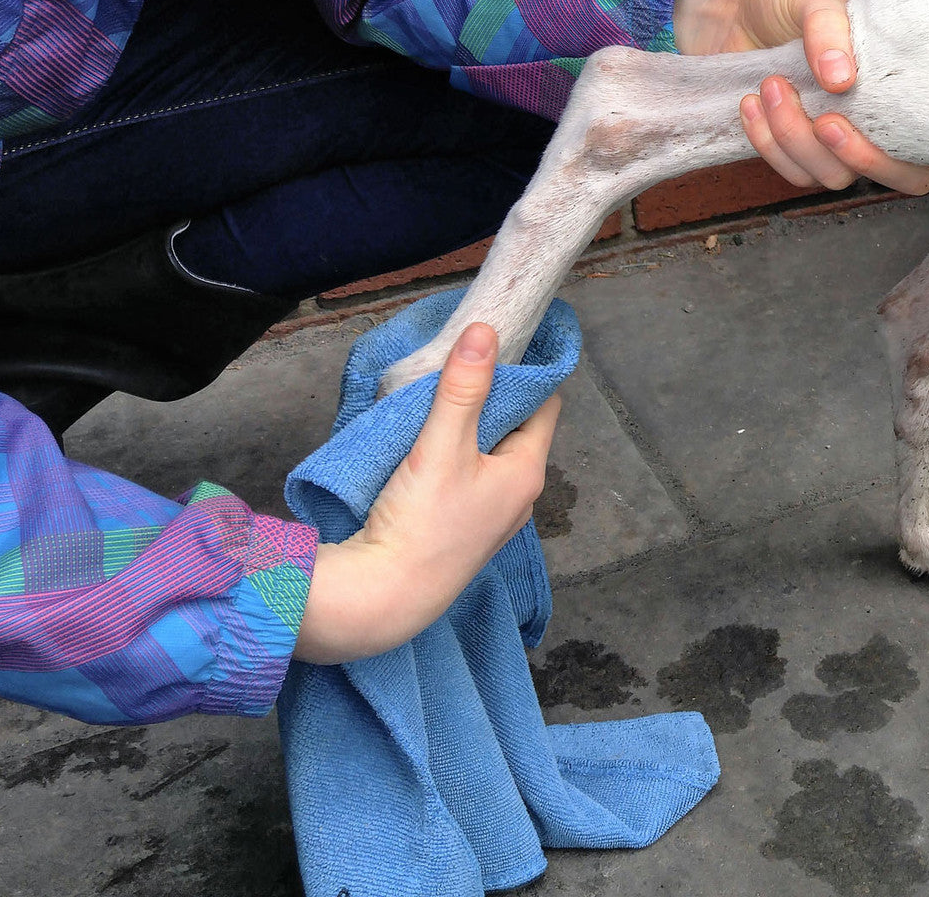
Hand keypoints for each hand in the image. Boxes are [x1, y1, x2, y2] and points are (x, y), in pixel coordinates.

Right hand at [293, 322, 559, 663]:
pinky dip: (456, 455)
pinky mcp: (464, 531)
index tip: (501, 344)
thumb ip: (463, 387)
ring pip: (490, 454)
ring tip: (440, 399)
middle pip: (517, 429)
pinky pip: (470, 478)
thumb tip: (485, 332)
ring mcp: (492, 518)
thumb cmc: (420, 522)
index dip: (526, 372)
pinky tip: (427, 445)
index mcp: (527, 472)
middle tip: (462, 364)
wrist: (384, 596)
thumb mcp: (441, 444)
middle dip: (493, 396)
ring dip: (470, 428)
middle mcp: (519, 497)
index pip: (544, 405)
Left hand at [673, 0, 928, 194]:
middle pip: (880, 179)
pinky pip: (788, 169)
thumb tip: (842, 79)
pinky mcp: (792, 150)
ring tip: (772, 85)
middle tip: (820, 118)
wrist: (735, 8)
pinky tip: (751, 102)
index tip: (841, 119)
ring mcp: (831, 145)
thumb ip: (829, 28)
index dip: (892, 160)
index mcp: (898, 94)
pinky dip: (766, 140)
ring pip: (827, 176)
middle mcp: (873, 126)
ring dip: (795, 137)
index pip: (920, 162)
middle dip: (847, 157)